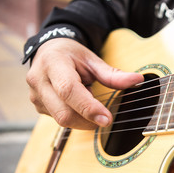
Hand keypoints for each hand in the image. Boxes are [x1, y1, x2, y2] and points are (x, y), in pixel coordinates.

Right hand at [26, 38, 143, 129]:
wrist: (48, 52)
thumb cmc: (72, 55)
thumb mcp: (93, 60)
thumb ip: (113, 74)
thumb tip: (137, 81)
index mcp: (53, 63)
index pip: (69, 90)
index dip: (88, 107)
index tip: (107, 119)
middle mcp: (39, 80)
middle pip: (64, 113)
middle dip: (88, 120)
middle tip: (105, 116)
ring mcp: (35, 96)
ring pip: (61, 120)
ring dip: (82, 117)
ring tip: (86, 97)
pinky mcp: (38, 106)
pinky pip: (59, 120)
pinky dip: (74, 116)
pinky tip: (77, 102)